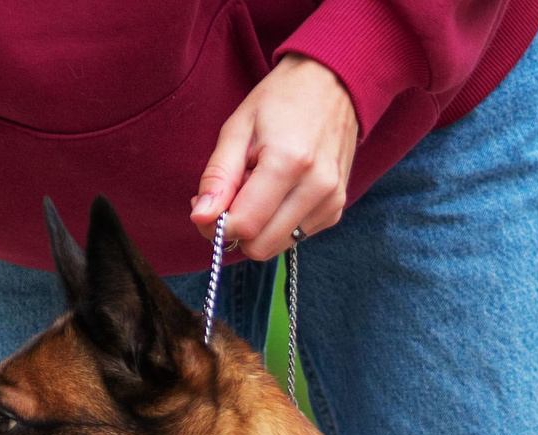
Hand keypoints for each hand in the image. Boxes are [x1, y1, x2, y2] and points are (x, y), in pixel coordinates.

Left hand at [192, 56, 359, 260]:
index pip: (246, 225)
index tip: (208, 206)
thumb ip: (218, 176)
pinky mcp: (336, 210)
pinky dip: (277, 222)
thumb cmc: (280, 100)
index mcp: (289, 163)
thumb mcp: (238, 128)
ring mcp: (332, 202)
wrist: (333, 85)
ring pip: (277, 246)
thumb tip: (201, 218)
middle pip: (261, 246)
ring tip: (259, 186)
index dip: (218, 225)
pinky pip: (294, 236)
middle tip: (231, 195)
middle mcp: (317, 188)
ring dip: (258, 225)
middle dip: (237, 229)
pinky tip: (279, 191)